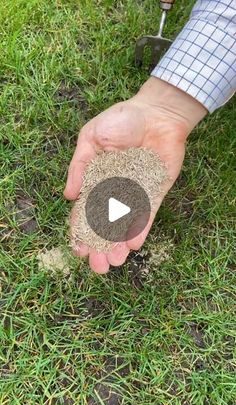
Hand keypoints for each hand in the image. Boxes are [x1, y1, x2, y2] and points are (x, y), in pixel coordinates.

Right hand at [64, 77, 206, 273]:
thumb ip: (79, 166)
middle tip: (99, 266)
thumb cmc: (121, 120)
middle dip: (101, 246)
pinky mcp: (155, 192)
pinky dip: (141, 228)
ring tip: (115, 261)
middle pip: (106, 225)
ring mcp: (136, 194)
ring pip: (126, 224)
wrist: (156, 113)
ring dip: (120, 244)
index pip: (86, 211)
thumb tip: (68, 195)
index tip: (78, 250)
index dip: (81, 231)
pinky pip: (148, 213)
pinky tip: (134, 243)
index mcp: (96, 181)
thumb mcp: (91, 138)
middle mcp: (115, 191)